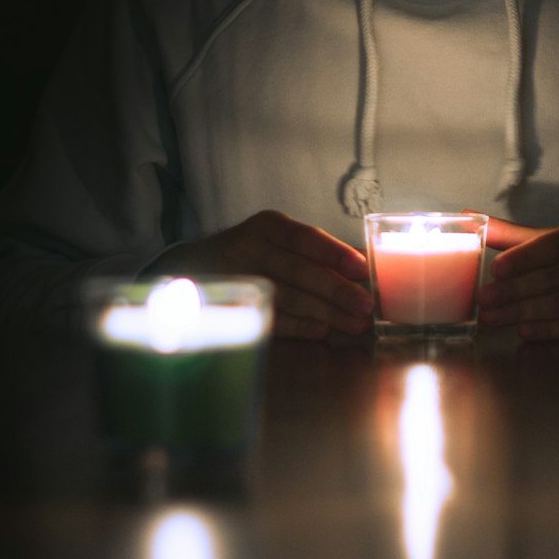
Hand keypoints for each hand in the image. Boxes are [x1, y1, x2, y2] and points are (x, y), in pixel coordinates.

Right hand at [144, 210, 372, 339]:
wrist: (192, 268)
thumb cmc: (253, 252)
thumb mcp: (276, 240)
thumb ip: (313, 253)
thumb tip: (363, 270)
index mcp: (267, 226)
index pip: (303, 238)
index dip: (334, 253)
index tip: (362, 268)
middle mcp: (249, 248)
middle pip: (297, 270)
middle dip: (335, 290)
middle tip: (366, 305)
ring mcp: (237, 279)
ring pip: (286, 297)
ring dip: (323, 312)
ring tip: (353, 324)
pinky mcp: (230, 307)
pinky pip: (270, 318)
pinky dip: (298, 326)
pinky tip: (321, 332)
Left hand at [476, 215, 558, 340]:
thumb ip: (517, 236)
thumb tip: (469, 217)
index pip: (551, 246)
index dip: (523, 259)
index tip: (495, 269)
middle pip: (552, 278)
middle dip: (514, 291)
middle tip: (483, 301)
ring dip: (525, 313)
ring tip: (494, 318)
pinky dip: (550, 330)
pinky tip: (526, 332)